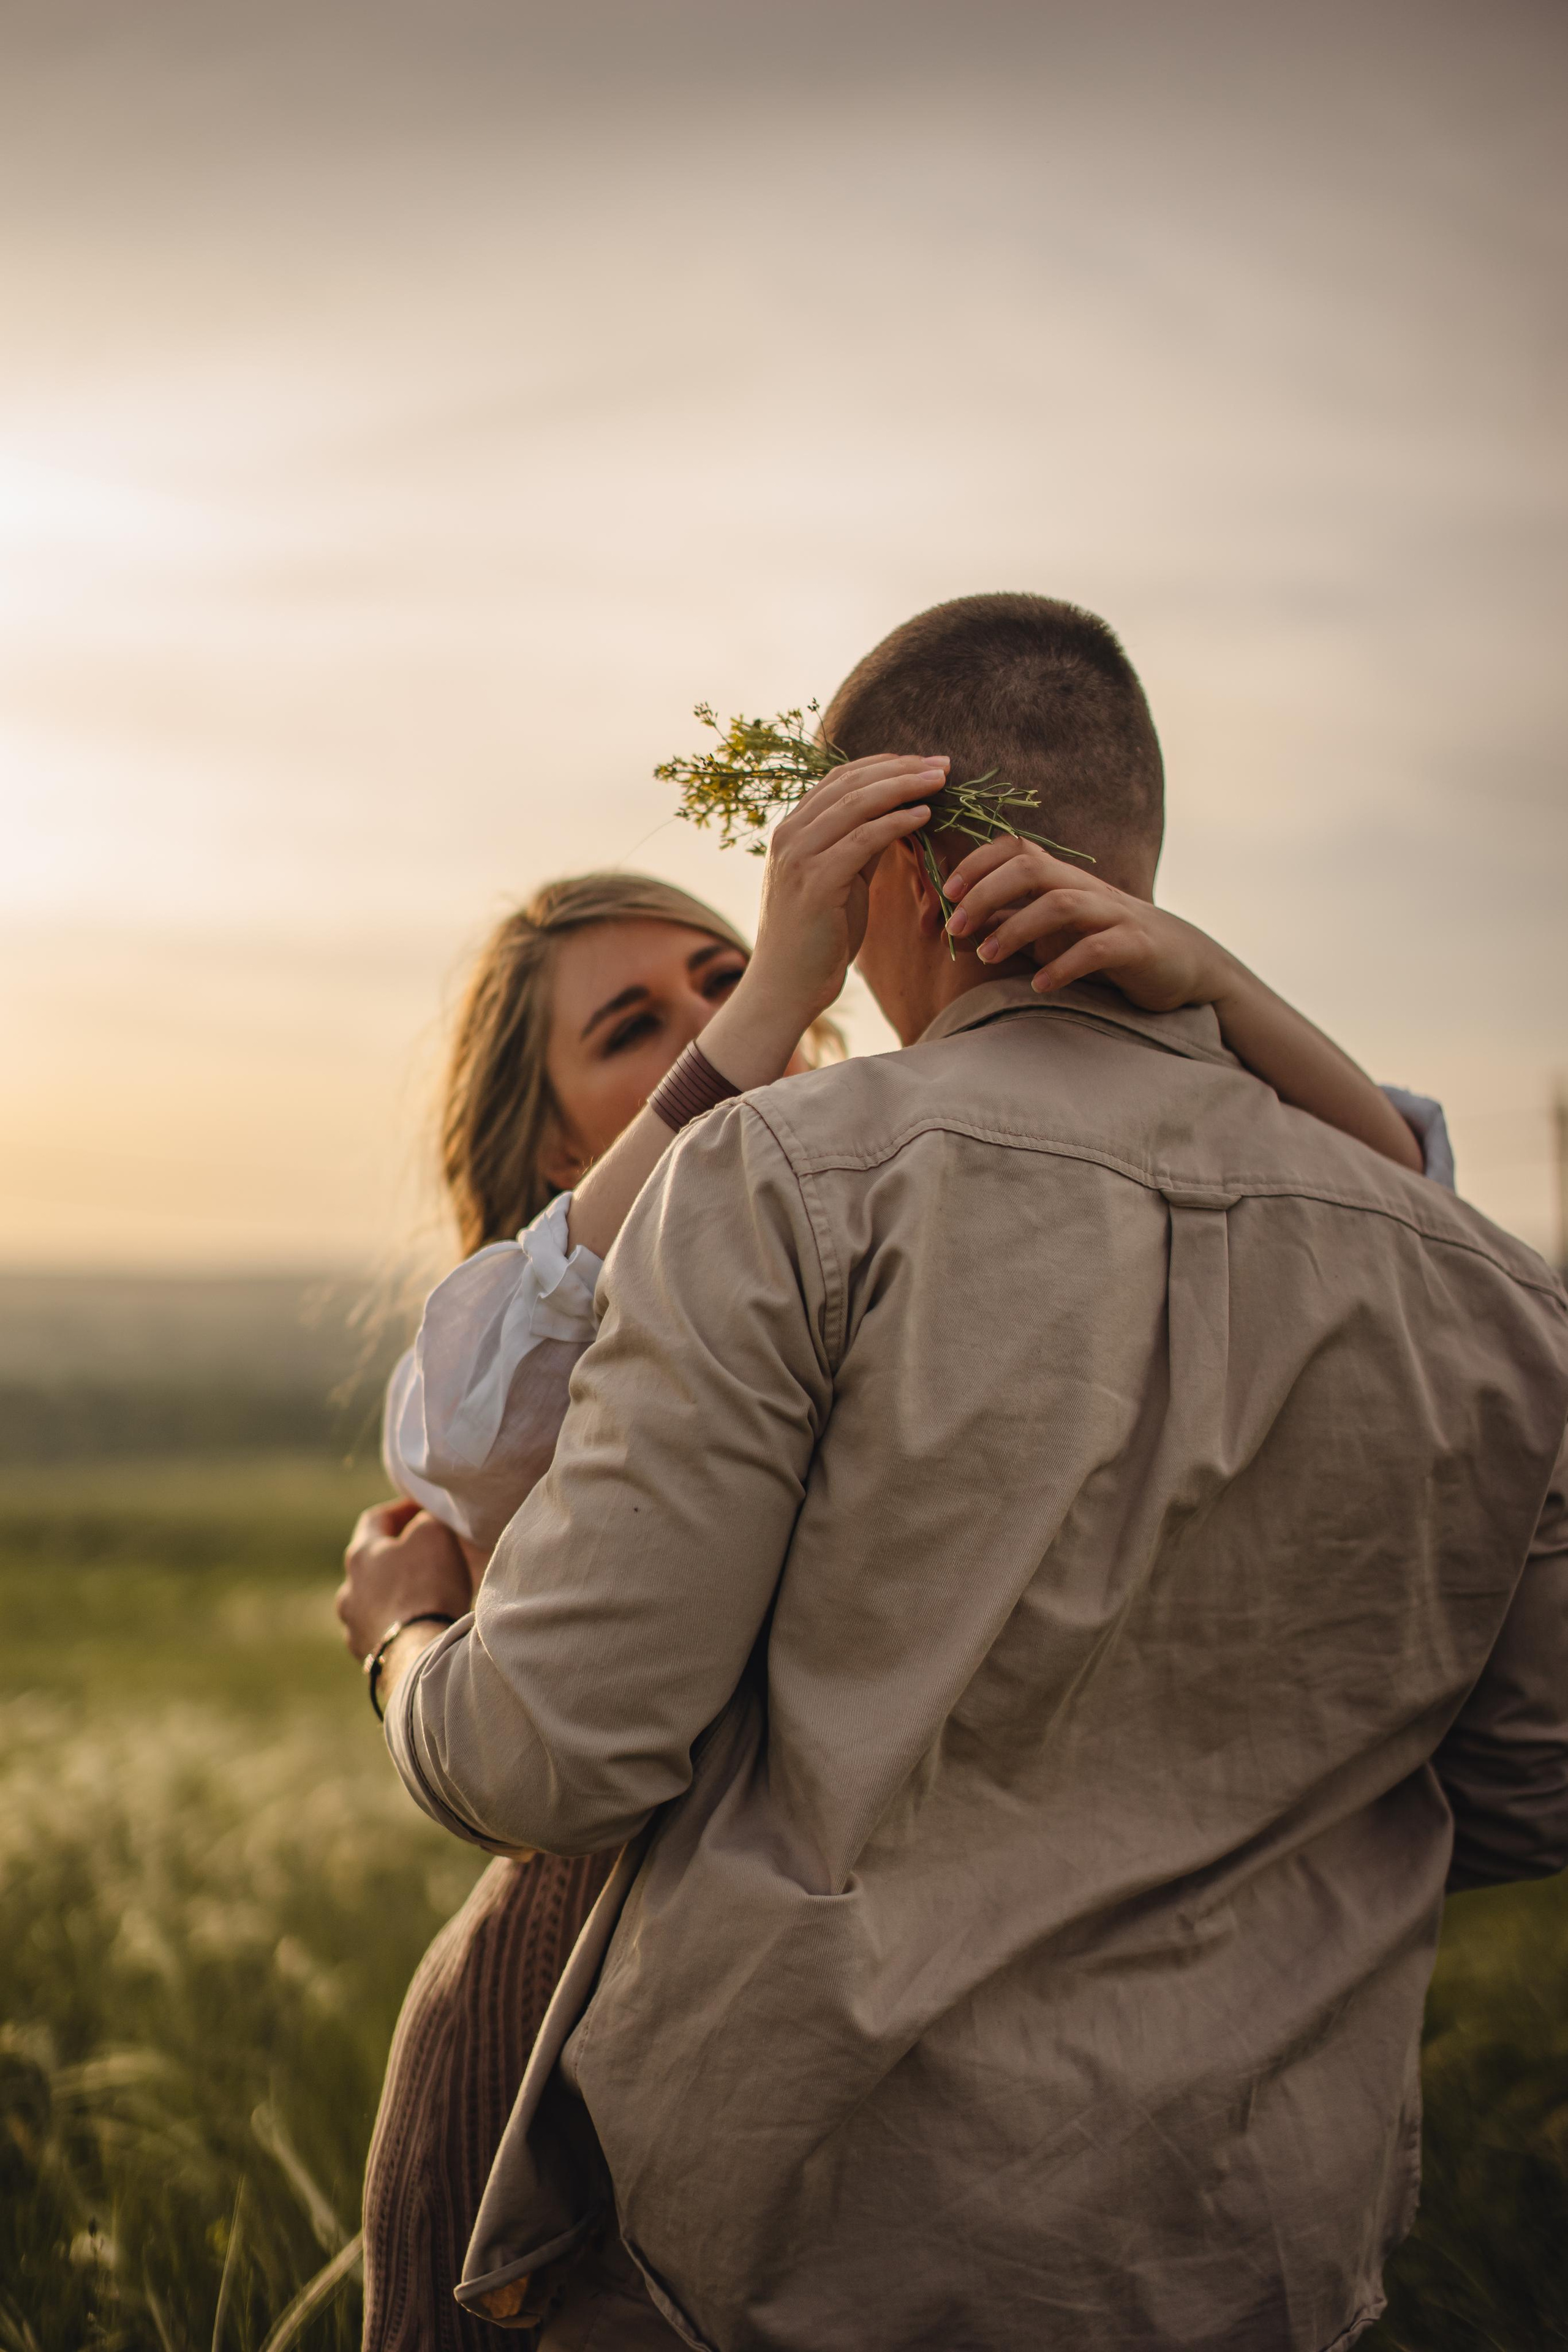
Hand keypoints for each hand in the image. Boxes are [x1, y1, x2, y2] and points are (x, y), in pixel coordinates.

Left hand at [335, 1500, 471, 1662]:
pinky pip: (382, 1630)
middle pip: (372, 1563)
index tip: (423, 1509)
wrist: (419, 1654)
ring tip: (425, 1595)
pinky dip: (399, 1623)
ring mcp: (353, 1625)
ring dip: (395, 1593)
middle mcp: (348, 1590)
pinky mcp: (367, 1655)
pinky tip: (420, 1625)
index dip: (401, 1510)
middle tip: (426, 1554)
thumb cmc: (426, 1587)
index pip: (376, 1520)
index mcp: (360, 1555)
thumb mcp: (434, 1535)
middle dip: (398, 1555)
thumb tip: (423, 1523)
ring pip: (374, 1600)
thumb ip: (426, 1520)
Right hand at [703, 756, 945, 1081]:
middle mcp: (789, 835)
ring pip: (857, 804)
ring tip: (940, 781)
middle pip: (850, 783)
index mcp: (791, 830)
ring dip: (904, 787)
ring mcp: (799, 856)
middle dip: (901, 769)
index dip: (884, 765)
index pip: (839, 778)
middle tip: (943, 765)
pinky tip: (923, 816)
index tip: (923, 762)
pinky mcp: (816, 881)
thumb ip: (857, 845)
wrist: (786, 986)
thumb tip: (895, 815)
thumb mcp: (838, 880)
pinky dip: (896, 823)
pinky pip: (863, 839)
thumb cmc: (816, 938)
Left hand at [943, 838, 1230, 1011]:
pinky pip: (1096, 950)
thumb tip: (954, 926)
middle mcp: (1086, 887)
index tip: (945, 894)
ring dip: (1015, 929)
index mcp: (1063, 879)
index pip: (1015, 849)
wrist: (1184, 963)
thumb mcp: (1054, 932)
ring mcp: (1113, 914)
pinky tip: (1040, 986)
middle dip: (984, 894)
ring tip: (987, 956)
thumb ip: (1011, 922)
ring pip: (1059, 904)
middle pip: (1029, 868)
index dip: (976, 863)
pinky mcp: (1137, 946)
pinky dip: (1063, 966)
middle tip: (954, 928)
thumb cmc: (1107, 945)